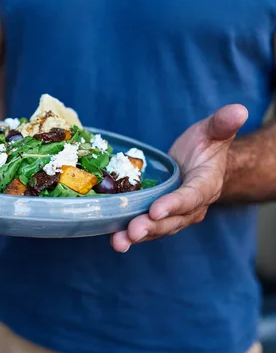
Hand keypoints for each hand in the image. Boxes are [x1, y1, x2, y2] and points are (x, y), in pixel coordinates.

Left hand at [110, 104, 248, 252]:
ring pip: (157, 229)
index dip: (174, 204)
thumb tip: (239, 110)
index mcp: (206, 185)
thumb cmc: (205, 146)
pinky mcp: (158, 217)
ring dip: (137, 236)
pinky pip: (145, 228)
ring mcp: (174, 215)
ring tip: (118, 242)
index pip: (191, 197)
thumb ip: (222, 124)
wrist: (200, 163)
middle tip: (132, 231)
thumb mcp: (212, 131)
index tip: (156, 210)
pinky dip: (129, 234)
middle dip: (151, 227)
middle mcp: (192, 207)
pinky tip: (113, 239)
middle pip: (172, 220)